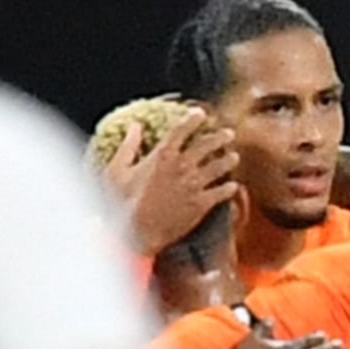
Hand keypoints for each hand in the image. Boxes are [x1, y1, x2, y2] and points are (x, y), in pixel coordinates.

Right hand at [110, 112, 237, 252]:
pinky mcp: (201, 205)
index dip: (193, 119)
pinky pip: (221, 193)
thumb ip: (128, 146)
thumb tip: (134, 126)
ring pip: (218, 166)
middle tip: (228, 133)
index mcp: (162, 156)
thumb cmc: (122, 204)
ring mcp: (193, 185)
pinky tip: (233, 186)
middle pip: (206, 145)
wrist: (137, 234)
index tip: (201, 114)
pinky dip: (229, 188)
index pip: (181, 130)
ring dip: (227, 160)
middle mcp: (181, 167)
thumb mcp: (116, 171)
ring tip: (234, 156)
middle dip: (219, 136)